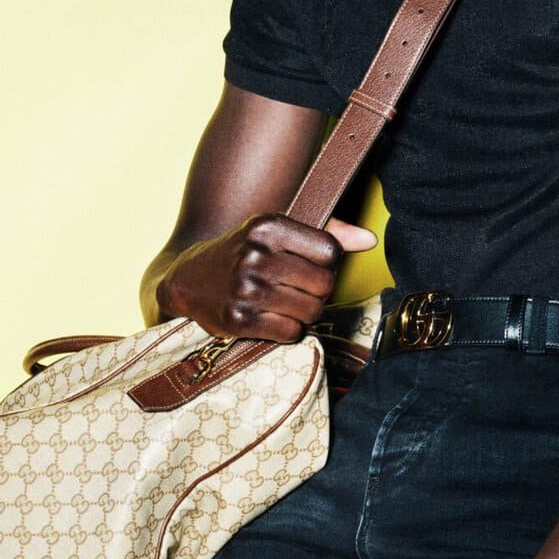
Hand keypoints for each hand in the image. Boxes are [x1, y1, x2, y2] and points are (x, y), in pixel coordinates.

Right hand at [156, 213, 374, 341]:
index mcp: (268, 225)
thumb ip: (326, 233)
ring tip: (285, 303)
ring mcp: (245, 289)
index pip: (330, 251)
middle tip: (296, 288)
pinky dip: (288, 329)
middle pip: (325, 285)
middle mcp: (255, 255)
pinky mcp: (238, 320)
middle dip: (317, 291)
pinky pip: (292, 333)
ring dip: (305, 313)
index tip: (307, 265)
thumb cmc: (244, 252)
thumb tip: (369, 240)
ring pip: (312, 312)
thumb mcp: (278, 232)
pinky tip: (270, 317)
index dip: (326, 264)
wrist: (189, 279)